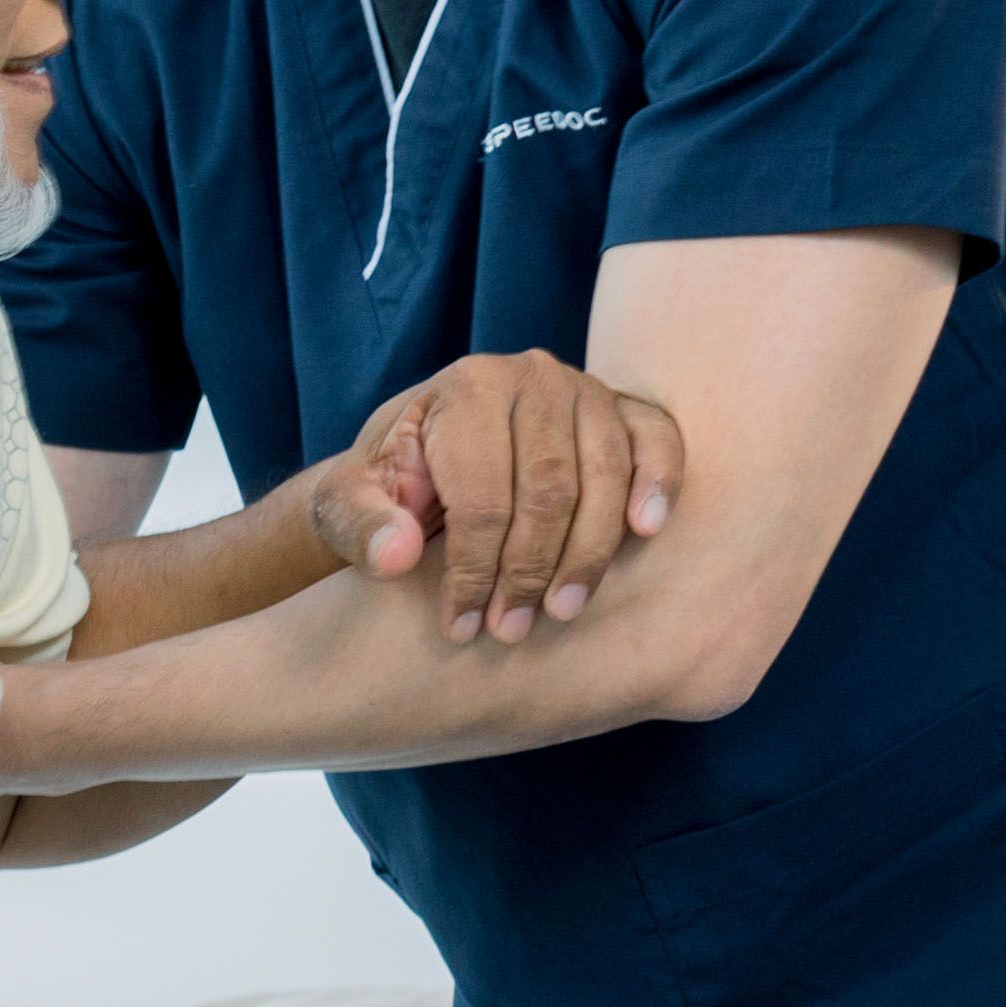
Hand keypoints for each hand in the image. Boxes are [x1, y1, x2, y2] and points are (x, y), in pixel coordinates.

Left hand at [311, 352, 683, 645]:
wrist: (431, 454)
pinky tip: (646, 531)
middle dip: (529, 571)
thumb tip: (399, 556)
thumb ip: (359, 526)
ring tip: (562, 611)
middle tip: (511, 629)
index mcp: (465, 390)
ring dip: (588, 554)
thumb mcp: (347, 503)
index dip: (474, 569)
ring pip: (604, 478)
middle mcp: (531, 377)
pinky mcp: (624, 410)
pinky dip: (658, 483)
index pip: (482, 494)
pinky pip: (656, 442)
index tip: (461, 625)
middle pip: (548, 490)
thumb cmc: (391, 482)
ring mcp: (585, 390)